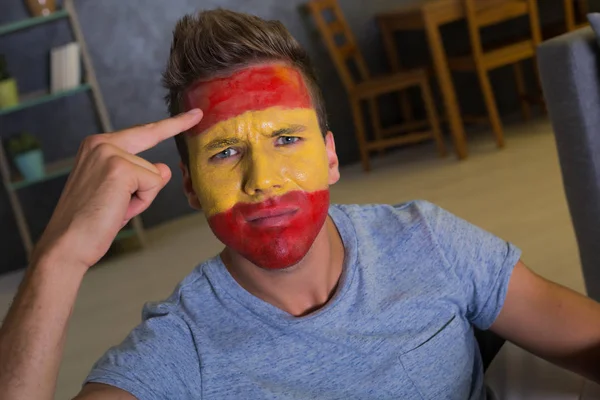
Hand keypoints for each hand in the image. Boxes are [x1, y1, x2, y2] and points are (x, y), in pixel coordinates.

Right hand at [31, 109, 202, 269]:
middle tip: (196, 114)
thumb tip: (165, 167)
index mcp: (97, 146)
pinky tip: (119, 208)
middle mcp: (101, 143)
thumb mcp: (121, 193)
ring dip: (142, 197)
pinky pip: (153, 184)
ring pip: (154, 174)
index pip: (142, 132)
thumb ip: (142, 176)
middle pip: (152, 146)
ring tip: (115, 208)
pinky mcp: (120, 168)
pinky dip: (142, 202)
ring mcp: (109, 153)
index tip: (194, 113)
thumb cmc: (91, 221)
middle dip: (172, 135)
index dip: (171, 124)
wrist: (67, 243)